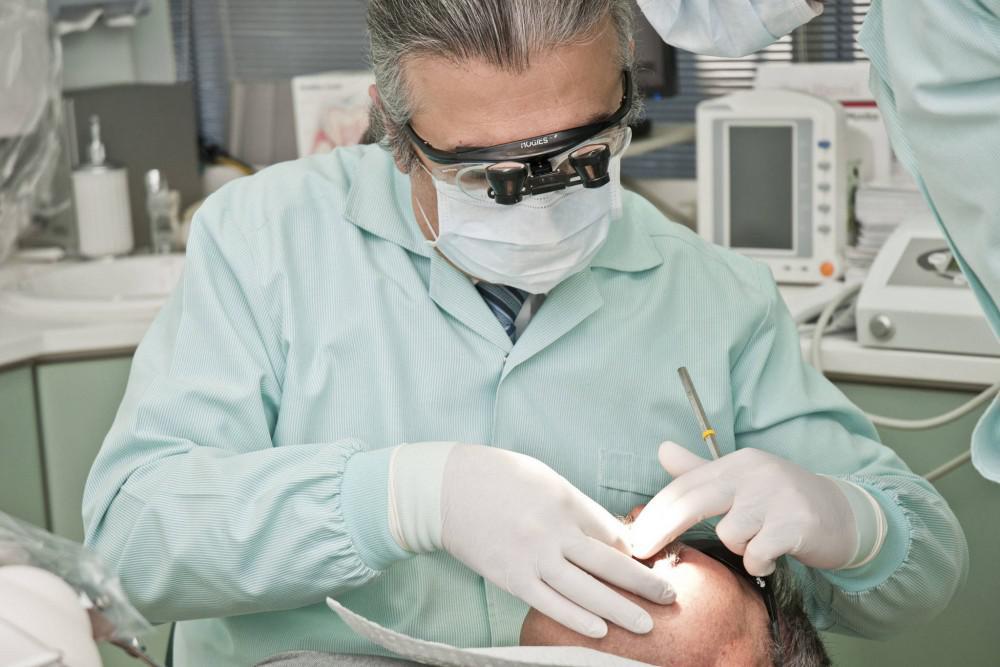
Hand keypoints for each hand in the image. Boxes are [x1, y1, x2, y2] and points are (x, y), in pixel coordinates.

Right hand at [439, 445, 674, 637]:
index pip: (611, 532)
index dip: (635, 551)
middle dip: (643, 582)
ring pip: (585, 590)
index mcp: (565, 499)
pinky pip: (550, 603)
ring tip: (646, 624)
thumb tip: (609, 534)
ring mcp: (532, 556)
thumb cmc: (496, 476)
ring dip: (619, 609)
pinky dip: (577, 618)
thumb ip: (577, 505)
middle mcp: (553, 530)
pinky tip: (600, 629)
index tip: (651, 564)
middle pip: (609, 563)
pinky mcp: (510, 577)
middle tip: (670, 596)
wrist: (443, 489)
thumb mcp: (544, 478)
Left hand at [629, 443, 858, 575]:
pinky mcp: (797, 522)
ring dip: (739, 548)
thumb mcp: (741, 482)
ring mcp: (777, 496)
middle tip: (640, 553)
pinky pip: (757, 553)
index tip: (632, 538)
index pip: (685, 486)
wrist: (843, 516)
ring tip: (758, 543)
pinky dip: (760, 562)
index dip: (654, 513)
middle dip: (661, 529)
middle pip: (694, 502)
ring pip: (730, 534)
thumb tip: (662, 449)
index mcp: (738, 462)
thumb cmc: (782, 502)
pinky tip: (773, 557)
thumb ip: (700, 471)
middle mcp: (755, 473)